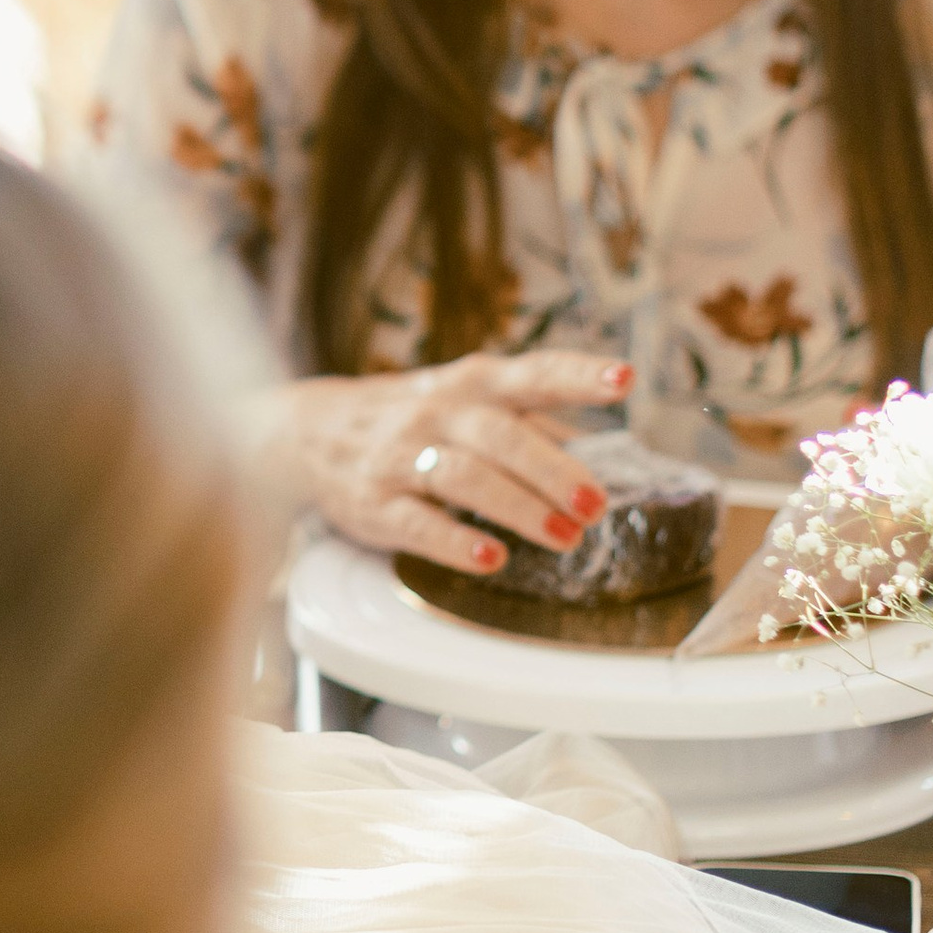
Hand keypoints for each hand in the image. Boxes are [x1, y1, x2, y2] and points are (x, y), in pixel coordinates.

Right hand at [282, 349, 635, 572]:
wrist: (308, 430)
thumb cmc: (412, 416)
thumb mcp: (467, 401)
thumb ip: (530, 421)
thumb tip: (597, 451)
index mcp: (472, 384)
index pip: (532, 374)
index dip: (579, 375)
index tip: (624, 378)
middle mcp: (438, 412)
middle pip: (502, 435)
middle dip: (553, 470)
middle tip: (594, 504)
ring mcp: (402, 455)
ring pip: (465, 477)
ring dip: (519, 508)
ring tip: (565, 537)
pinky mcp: (375, 501)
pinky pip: (417, 521)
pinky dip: (456, 542)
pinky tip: (491, 559)